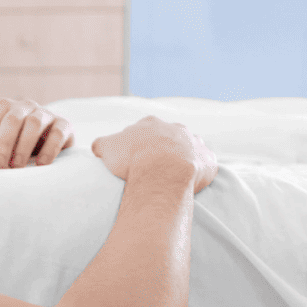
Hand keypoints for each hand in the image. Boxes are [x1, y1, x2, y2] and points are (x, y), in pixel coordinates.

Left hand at [0, 98, 74, 168]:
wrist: (49, 144)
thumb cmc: (15, 145)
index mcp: (4, 108)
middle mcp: (24, 106)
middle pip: (11, 121)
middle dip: (2, 145)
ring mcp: (45, 113)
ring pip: (34, 123)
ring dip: (23, 146)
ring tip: (17, 168)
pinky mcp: (64, 124)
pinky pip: (58, 132)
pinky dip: (49, 148)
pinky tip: (41, 165)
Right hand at [90, 116, 217, 193]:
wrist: (163, 171)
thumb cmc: (133, 158)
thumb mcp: (106, 148)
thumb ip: (101, 145)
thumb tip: (98, 148)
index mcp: (150, 123)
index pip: (142, 130)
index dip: (137, 144)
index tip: (133, 158)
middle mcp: (175, 128)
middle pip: (168, 137)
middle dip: (162, 149)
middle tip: (153, 168)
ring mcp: (194, 142)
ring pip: (189, 148)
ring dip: (183, 158)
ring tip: (173, 176)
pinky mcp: (207, 159)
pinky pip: (204, 164)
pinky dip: (198, 171)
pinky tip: (189, 182)